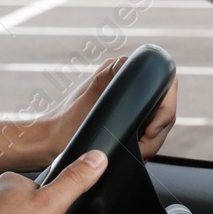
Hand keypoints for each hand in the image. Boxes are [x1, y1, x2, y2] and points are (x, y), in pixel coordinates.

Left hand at [41, 56, 177, 162]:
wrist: (48, 143)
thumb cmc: (64, 125)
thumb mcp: (89, 100)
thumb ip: (108, 78)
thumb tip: (127, 61)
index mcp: (118, 70)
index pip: (164, 82)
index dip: (164, 109)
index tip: (150, 130)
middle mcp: (125, 81)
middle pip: (164, 105)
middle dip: (158, 131)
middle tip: (143, 148)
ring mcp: (127, 99)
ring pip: (159, 120)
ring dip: (153, 140)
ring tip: (139, 152)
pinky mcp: (126, 116)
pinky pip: (148, 128)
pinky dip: (146, 142)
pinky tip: (136, 150)